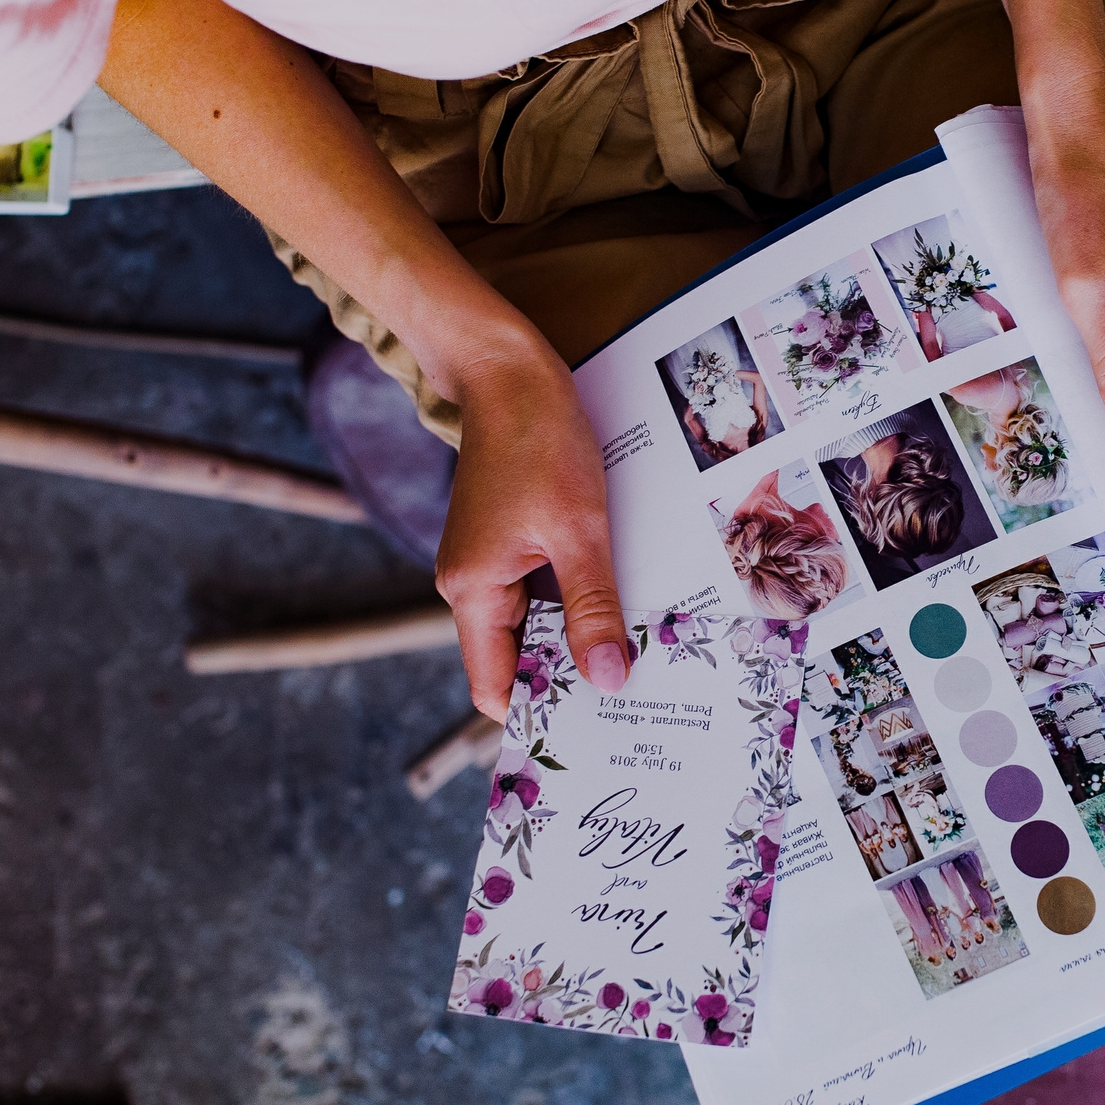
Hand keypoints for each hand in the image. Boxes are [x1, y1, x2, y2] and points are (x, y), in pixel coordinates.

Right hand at [432, 331, 631, 721]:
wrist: (510, 373)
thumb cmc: (540, 441)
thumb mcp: (580, 530)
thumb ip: (592, 609)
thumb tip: (608, 681)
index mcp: (471, 591)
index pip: (496, 686)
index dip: (542, 712)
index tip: (598, 732)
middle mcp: (469, 585)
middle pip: (517, 660)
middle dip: (570, 678)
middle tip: (636, 699)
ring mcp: (485, 564)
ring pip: (532, 626)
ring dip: (577, 637)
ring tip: (636, 656)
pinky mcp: (505, 543)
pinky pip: (538, 592)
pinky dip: (574, 603)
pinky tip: (617, 606)